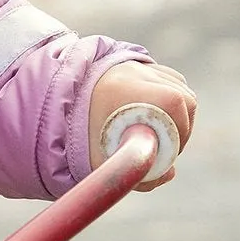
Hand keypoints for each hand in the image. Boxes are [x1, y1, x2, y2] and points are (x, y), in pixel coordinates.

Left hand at [87, 62, 196, 190]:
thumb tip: (169, 173)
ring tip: (163, 138)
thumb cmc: (75, 137)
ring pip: (181, 89)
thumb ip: (135, 173)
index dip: (180, 131)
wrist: (56, 108)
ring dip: (179, 116)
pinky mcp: (141, 67)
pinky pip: (173, 83)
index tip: (170, 153)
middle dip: (183, 128)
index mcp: (122, 88)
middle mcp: (133, 71)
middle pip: (183, 96)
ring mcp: (138, 66)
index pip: (173, 102)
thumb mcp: (100, 160)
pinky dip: (173, 104)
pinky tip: (157, 121)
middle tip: (169, 150)